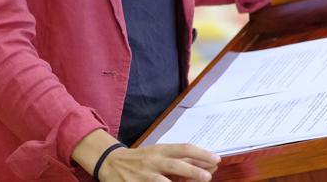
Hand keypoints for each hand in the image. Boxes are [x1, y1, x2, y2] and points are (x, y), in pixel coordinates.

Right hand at [98, 143, 219, 181]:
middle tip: (208, 176)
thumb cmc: (140, 159)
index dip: (201, 153)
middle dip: (191, 171)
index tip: (216, 159)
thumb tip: (206, 165)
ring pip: (161, 181)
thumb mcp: (158, 155)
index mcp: (160, 150)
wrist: (110, 162)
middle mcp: (152, 161)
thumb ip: (180, 160)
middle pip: (173, 164)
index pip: (183, 149)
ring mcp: (142, 176)